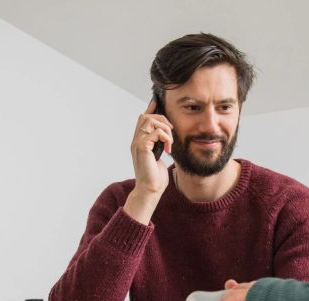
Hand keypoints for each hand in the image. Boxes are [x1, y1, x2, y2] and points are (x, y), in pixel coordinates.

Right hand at [123, 101, 173, 223]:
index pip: (143, 119)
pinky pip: (154, 131)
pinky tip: (168, 148)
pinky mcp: (141, 147)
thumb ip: (160, 145)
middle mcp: (136, 140)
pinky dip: (165, 137)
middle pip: (145, 116)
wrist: (150, 190)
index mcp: (140, 141)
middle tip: (171, 132)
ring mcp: (137, 143)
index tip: (159, 101)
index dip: (151, 108)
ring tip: (170, 141)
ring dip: (164, 128)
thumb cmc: (155, 177)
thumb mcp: (159, 157)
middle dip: (162, 119)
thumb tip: (168, 137)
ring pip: (149, 120)